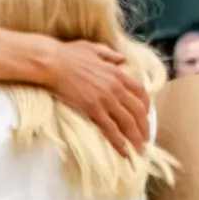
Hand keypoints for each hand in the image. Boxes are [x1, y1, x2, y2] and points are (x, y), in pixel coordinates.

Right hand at [46, 40, 149, 154]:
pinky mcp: (92, 109)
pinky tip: (123, 151)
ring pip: (127, 122)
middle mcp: (116, 88)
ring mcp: (105, 99)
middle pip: (137, 111)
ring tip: (139, 150)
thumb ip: (110, 54)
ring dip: (135, 138)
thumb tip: (121, 59)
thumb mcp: (94, 48)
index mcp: (118, 73)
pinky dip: (118, 141)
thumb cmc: (68, 54)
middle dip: (144, 127)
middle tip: (145, 139)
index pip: (140, 92)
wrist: (52, 62)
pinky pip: (109, 128)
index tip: (145, 116)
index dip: (146, 106)